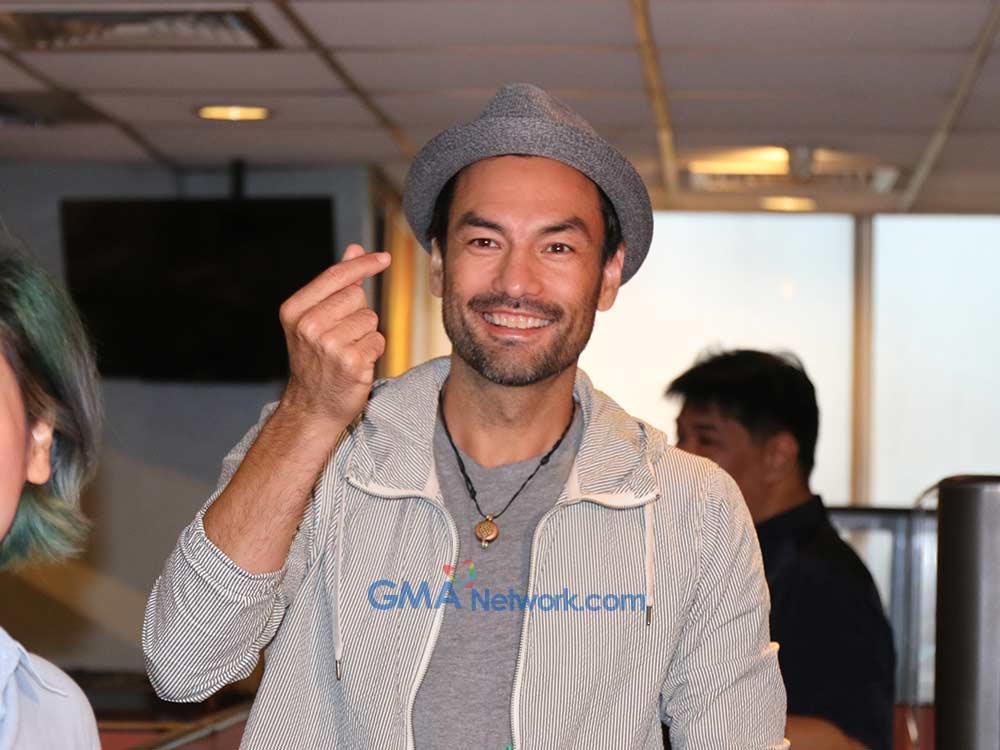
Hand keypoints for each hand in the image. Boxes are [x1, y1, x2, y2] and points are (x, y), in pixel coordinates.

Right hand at [277, 244, 390, 429]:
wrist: (312, 407)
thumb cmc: (316, 360)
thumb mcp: (314, 318)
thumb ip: (335, 283)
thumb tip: (355, 249)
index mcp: (295, 310)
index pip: (336, 276)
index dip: (363, 264)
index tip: (385, 257)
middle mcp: (309, 325)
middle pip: (357, 296)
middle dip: (358, 312)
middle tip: (342, 336)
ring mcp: (329, 345)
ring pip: (370, 319)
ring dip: (366, 334)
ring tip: (347, 351)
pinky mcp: (351, 362)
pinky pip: (378, 341)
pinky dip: (372, 351)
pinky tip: (355, 364)